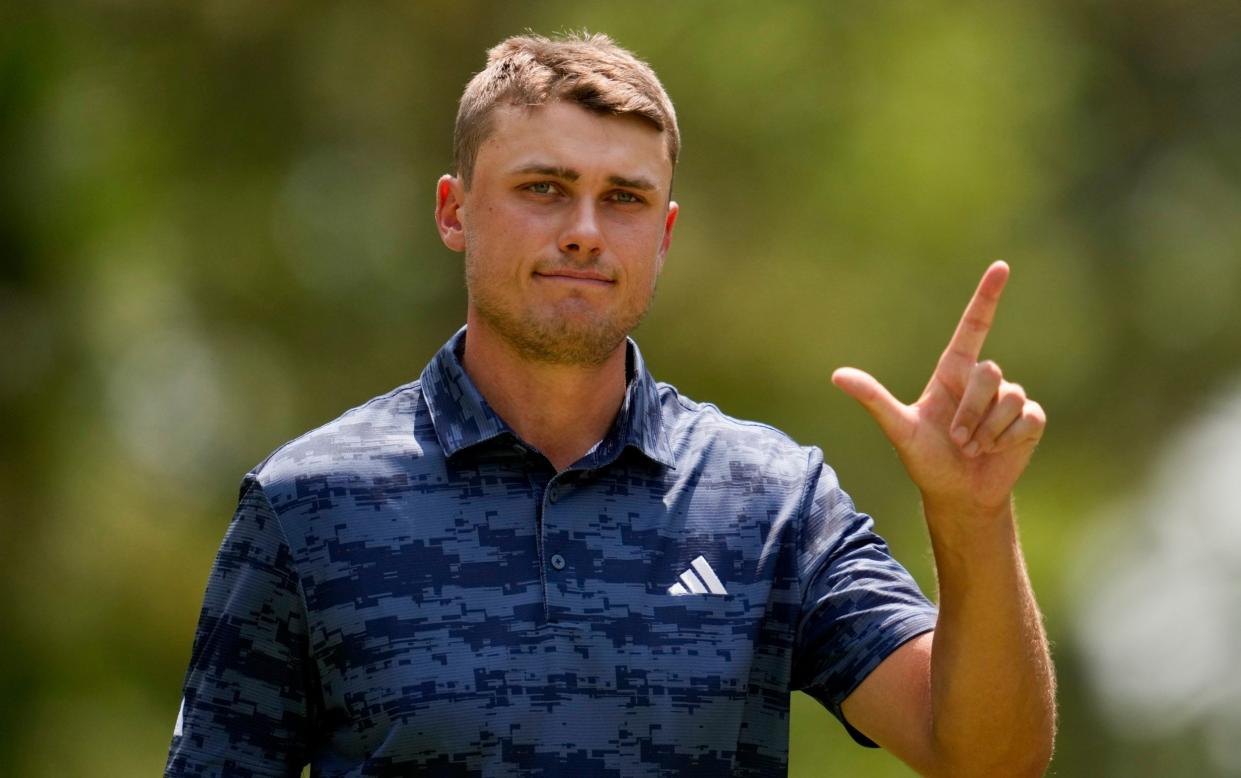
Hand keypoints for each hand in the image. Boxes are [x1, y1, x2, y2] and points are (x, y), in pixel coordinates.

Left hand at [832, 261, 1044, 519]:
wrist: (957, 494)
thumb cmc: (926, 459)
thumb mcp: (898, 429)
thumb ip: (873, 399)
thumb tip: (837, 375)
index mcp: (953, 373)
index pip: (974, 326)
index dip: (987, 296)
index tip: (1001, 267)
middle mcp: (983, 381)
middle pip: (989, 372)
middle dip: (970, 412)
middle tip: (956, 438)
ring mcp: (1010, 399)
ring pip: (1008, 397)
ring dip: (986, 430)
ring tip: (973, 447)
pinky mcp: (1030, 421)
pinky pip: (1026, 418)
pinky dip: (1006, 439)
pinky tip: (995, 451)